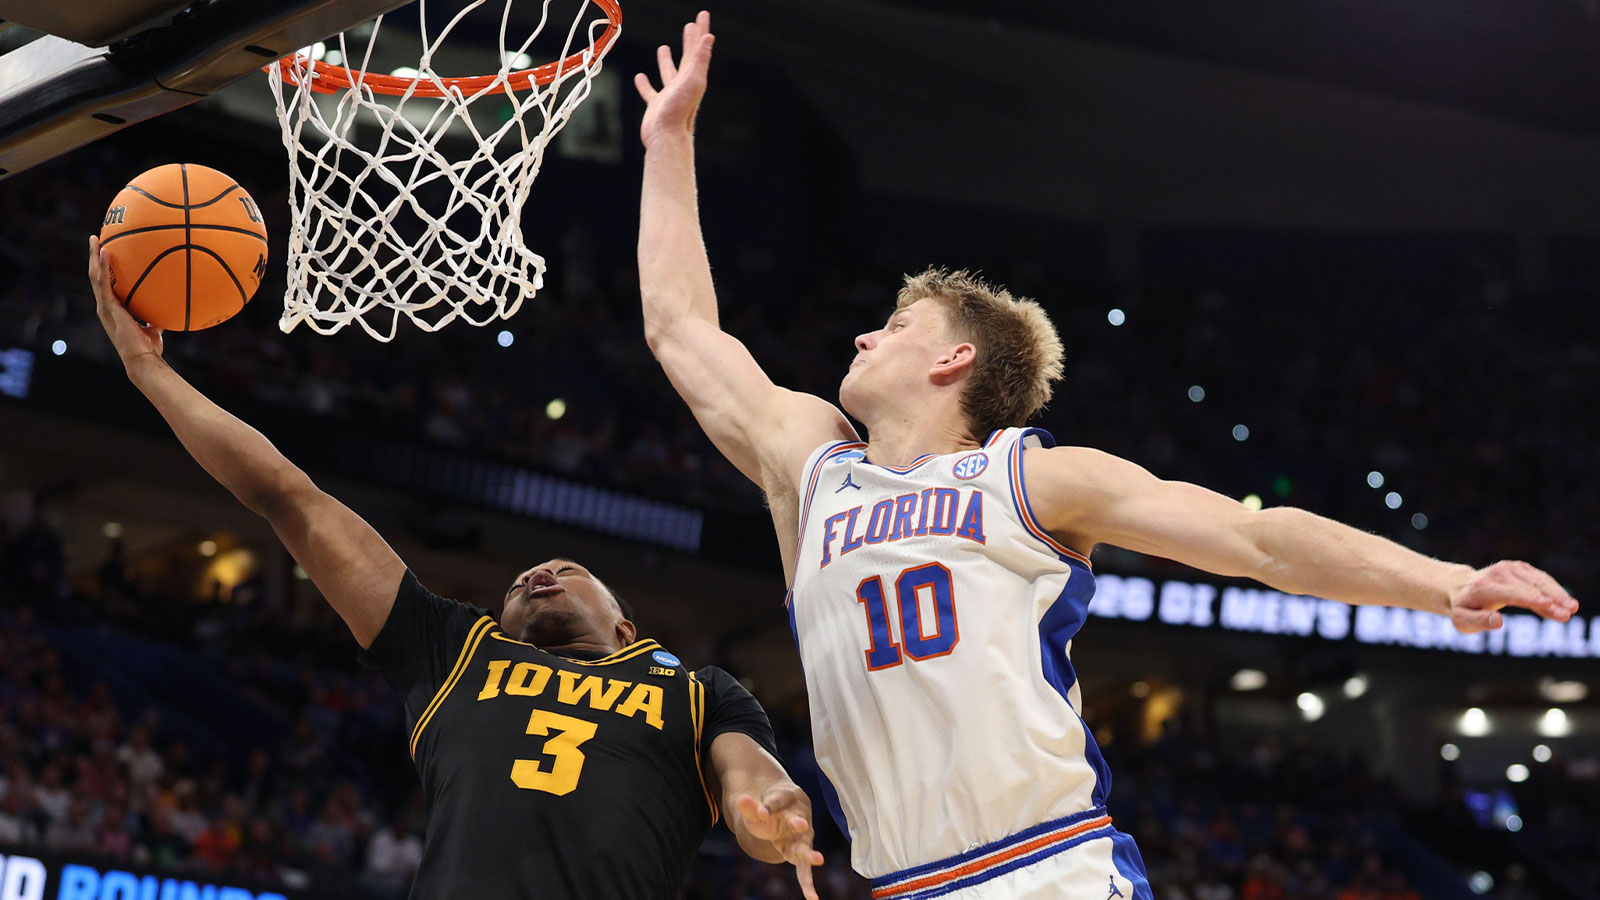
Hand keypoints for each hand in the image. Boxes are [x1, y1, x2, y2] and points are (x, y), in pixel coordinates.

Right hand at [88, 235, 163, 368]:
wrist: (142, 358)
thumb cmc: (149, 346)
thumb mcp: (154, 327)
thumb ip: (156, 315)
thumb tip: (169, 306)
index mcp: (113, 309)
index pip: (105, 284)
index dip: (103, 269)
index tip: (105, 252)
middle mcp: (105, 305)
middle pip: (96, 276)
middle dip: (94, 257)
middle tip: (95, 239)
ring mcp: (104, 306)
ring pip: (95, 275)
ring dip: (94, 256)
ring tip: (94, 239)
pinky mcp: (108, 307)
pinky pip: (103, 282)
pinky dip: (103, 265)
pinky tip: (105, 251)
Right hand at [634, 10, 713, 147]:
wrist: (666, 137)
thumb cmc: (679, 110)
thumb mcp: (692, 80)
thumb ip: (700, 59)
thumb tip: (708, 36)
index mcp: (693, 77)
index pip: (698, 48)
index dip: (700, 31)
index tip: (703, 15)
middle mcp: (683, 85)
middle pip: (687, 57)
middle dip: (689, 40)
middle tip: (690, 25)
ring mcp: (669, 95)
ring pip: (668, 73)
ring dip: (667, 60)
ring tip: (664, 48)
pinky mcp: (656, 106)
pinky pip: (649, 91)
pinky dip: (645, 84)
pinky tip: (640, 77)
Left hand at [735, 786, 824, 899]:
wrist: (787, 811)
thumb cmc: (772, 808)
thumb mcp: (757, 807)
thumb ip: (749, 807)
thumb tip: (740, 800)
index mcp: (788, 799)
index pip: (776, 802)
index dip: (768, 808)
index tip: (761, 813)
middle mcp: (800, 817)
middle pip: (799, 821)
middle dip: (798, 823)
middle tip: (801, 824)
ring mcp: (802, 836)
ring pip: (805, 846)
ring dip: (809, 853)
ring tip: (818, 859)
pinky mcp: (801, 853)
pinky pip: (805, 869)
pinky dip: (807, 882)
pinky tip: (812, 897)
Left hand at [1449, 560, 1577, 632]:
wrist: (1461, 587)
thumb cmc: (1463, 608)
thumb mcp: (1462, 621)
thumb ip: (1478, 621)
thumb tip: (1498, 622)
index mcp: (1483, 587)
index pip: (1509, 592)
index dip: (1528, 598)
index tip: (1547, 604)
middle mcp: (1498, 574)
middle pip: (1528, 587)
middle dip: (1549, 599)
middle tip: (1568, 612)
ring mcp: (1510, 568)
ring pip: (1538, 581)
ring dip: (1557, 594)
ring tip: (1572, 608)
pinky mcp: (1520, 568)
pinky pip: (1541, 579)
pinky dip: (1554, 590)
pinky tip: (1565, 603)